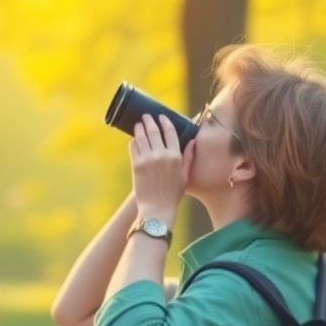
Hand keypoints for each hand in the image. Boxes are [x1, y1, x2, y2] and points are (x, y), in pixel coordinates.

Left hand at [130, 114, 193, 228]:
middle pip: (154, 131)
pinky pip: (133, 147)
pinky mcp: (136, 165)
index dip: (164, 122)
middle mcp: (162, 155)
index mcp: (175, 156)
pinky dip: (133, 141)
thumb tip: (192, 141)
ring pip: (142, 136)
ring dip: (139, 127)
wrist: (157, 209)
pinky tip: (133, 139)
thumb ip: (188, 157)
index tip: (160, 116)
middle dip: (149, 121)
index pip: (170, 132)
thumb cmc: (173, 194)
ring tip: (138, 123)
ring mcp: (148, 159)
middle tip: (146, 116)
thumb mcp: (185, 175)